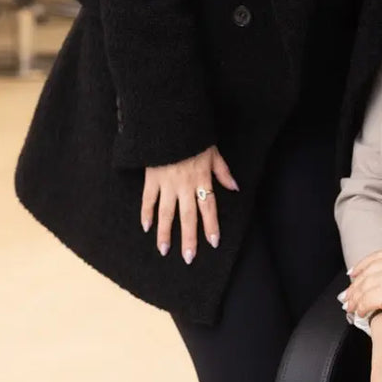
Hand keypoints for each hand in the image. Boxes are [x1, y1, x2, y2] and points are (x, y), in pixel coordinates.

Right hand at [141, 145, 238, 262]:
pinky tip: (146, 228)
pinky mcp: (152, 179)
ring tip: (164, 251)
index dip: (211, 225)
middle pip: (188, 216)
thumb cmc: (194, 138)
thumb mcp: (213, 152)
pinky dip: (146, 214)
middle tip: (189, 258)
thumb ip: (223, 171)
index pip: (208, 207)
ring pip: (166, 213)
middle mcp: (185, 185)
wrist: (170, 123)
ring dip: (165, 233)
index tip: (213, 242)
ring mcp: (167, 183)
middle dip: (189, 238)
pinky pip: (148, 199)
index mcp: (201, 179)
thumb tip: (235, 187)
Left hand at [341, 246, 381, 330]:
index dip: (362, 267)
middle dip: (354, 286)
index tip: (354, 274)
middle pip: (366, 273)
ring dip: (354, 299)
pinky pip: (366, 301)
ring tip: (350, 308)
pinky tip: (360, 314)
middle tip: (347, 296)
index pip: (375, 258)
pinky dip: (360, 308)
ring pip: (363, 288)